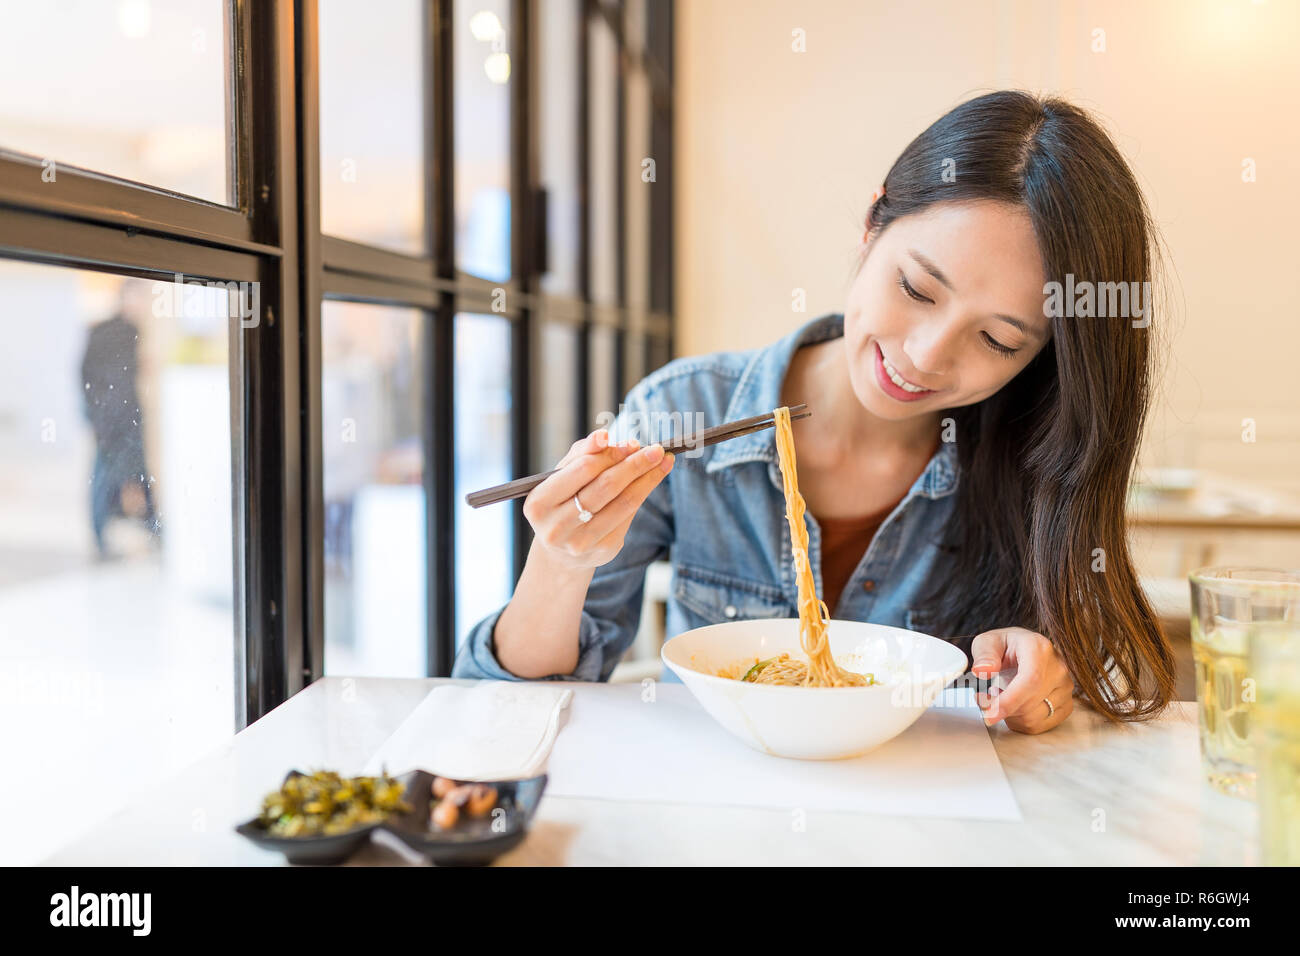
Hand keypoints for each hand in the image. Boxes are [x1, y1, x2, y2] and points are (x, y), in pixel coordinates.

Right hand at [522, 427, 674, 570]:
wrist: (559, 551)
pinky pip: (628, 517)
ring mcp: (581, 542)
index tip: (633, 443)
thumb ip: (581, 454)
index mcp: (539, 503)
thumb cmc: (561, 502)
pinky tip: (651, 481)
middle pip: (606, 487)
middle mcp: (557, 526)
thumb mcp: (561, 476)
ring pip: (623, 503)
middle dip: (635, 464)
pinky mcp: (603, 551)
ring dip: (647, 479)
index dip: (610, 454)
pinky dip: (642, 495)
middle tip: (656, 450)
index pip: (582, 470)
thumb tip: (604, 436)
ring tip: (663, 462)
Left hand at [969, 626, 1073, 733]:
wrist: (1024, 649)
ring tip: (1001, 696)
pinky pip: (1040, 725)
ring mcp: (1065, 687)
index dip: (1009, 701)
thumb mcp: (987, 642)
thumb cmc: (1006, 646)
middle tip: (984, 698)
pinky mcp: (1067, 703)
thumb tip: (982, 670)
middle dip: (1001, 708)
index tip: (989, 714)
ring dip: (1009, 714)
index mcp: (1039, 648)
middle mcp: (1058, 668)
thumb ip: (984, 654)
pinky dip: (1020, 722)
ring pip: (1033, 718)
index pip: (1030, 681)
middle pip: (1030, 704)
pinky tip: (1014, 705)